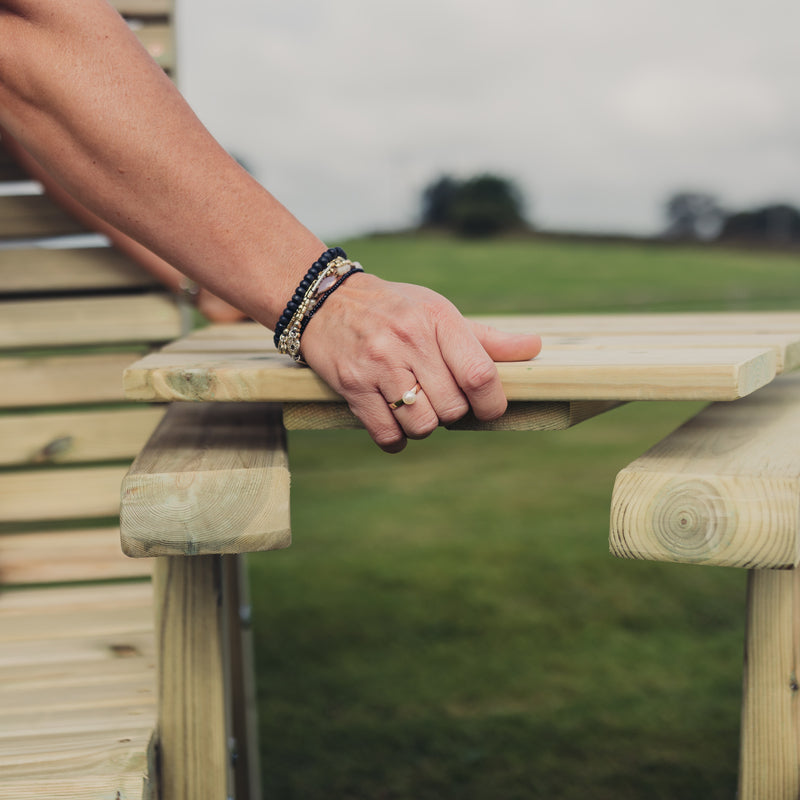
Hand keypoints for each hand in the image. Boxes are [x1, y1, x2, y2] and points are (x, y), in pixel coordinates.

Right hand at [300, 273, 541, 452]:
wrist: (327, 300)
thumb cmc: (394, 309)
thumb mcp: (438, 311)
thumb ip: (485, 338)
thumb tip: (534, 347)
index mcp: (439, 320)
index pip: (480, 374)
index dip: (493, 404)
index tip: (490, 408)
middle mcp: (410, 342)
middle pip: (453, 407)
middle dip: (453, 413)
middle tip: (441, 400)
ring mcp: (379, 365)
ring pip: (422, 424)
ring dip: (424, 427)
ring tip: (416, 409)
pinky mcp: (352, 385)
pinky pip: (386, 434)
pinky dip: (396, 440)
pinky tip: (396, 426)